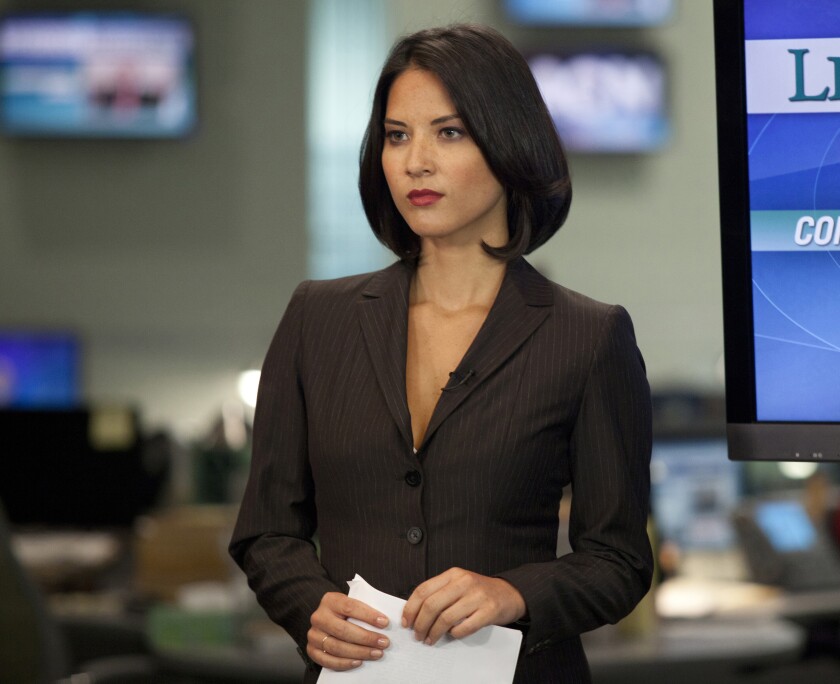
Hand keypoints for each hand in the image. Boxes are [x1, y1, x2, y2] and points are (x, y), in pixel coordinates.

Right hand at [307, 592, 390, 670]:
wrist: (326, 619)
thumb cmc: (345, 611)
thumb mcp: (351, 603)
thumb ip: (363, 609)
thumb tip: (383, 622)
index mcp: (330, 600)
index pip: (350, 607)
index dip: (368, 616)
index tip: (385, 623)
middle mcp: (319, 617)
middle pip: (343, 630)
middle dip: (366, 638)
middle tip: (383, 642)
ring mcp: (314, 634)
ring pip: (337, 647)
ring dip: (359, 652)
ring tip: (376, 653)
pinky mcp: (312, 649)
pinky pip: (328, 660)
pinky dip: (344, 663)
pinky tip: (359, 662)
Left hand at [402, 568, 525, 644]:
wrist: (509, 593)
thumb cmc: (478, 591)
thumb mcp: (458, 584)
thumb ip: (439, 593)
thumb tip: (414, 613)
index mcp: (453, 574)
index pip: (423, 590)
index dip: (411, 608)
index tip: (406, 622)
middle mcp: (464, 582)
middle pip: (432, 605)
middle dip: (420, 624)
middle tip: (417, 635)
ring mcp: (477, 596)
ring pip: (446, 618)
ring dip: (434, 633)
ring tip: (430, 640)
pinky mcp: (489, 610)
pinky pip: (464, 627)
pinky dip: (454, 634)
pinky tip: (452, 635)